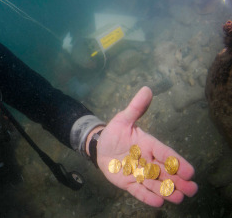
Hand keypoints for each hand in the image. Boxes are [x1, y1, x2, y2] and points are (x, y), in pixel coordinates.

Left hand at [95, 86, 197, 206]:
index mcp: (149, 145)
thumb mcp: (123, 119)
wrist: (100, 147)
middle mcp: (147, 161)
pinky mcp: (128, 183)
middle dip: (178, 180)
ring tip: (178, 198)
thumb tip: (147, 89)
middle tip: (191, 189)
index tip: (190, 170)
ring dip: (166, 190)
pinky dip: (147, 196)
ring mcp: (139, 173)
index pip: (165, 153)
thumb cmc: (115, 133)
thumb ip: (136, 107)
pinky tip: (158, 203)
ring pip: (155, 183)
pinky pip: (139, 191)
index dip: (177, 162)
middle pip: (165, 172)